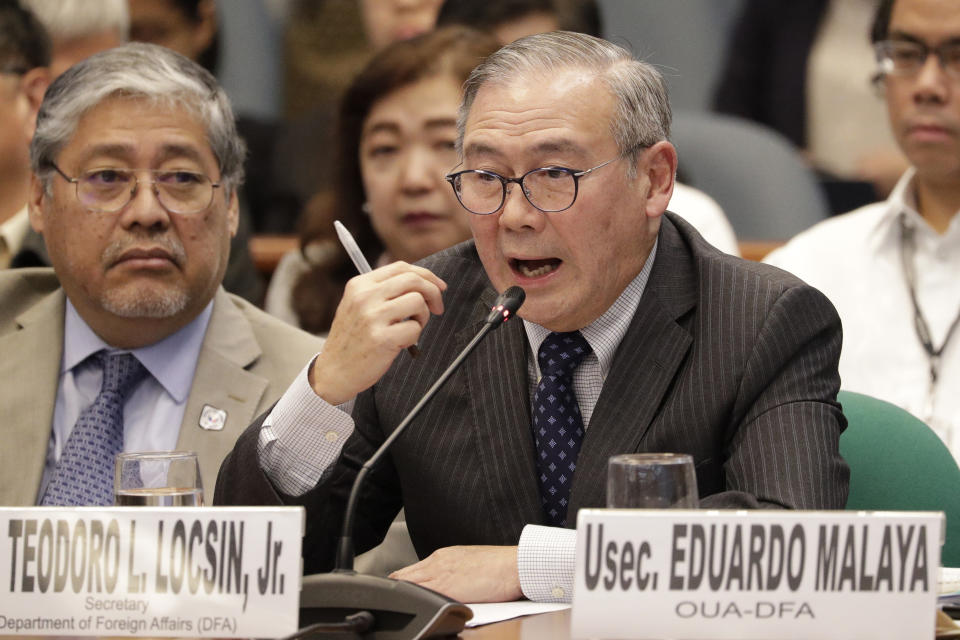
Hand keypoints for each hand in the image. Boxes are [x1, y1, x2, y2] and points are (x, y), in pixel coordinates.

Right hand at [310, 261, 445, 404]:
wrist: (334, 371)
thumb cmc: (353, 340)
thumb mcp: (358, 306)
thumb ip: (383, 291)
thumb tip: (423, 282)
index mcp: (359, 285)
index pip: (401, 267)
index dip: (426, 275)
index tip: (438, 286)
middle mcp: (365, 297)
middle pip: (413, 280)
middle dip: (434, 292)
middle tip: (438, 307)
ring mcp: (372, 317)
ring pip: (417, 302)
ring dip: (423, 316)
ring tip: (411, 328)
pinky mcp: (382, 339)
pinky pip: (415, 328)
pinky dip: (414, 337)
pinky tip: (401, 343)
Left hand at [389, 545, 522, 602]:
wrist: (515, 566)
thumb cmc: (501, 566)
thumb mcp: (471, 562)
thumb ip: (454, 571)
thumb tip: (446, 583)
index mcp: (444, 556)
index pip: (414, 569)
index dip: (401, 580)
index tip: (394, 588)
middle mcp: (439, 563)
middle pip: (406, 576)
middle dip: (395, 588)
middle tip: (385, 598)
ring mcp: (441, 575)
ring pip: (409, 584)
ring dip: (401, 593)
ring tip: (392, 603)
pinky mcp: (448, 589)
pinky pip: (422, 595)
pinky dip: (413, 599)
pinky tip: (408, 606)